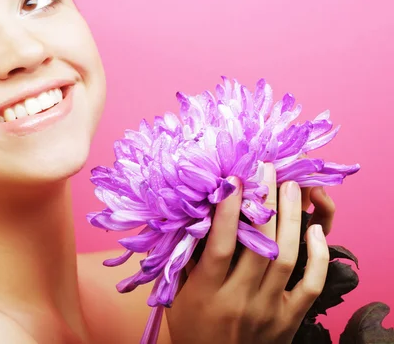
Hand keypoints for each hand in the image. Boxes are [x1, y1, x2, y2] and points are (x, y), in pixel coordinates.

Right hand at [166, 163, 329, 343]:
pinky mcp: (289, 319)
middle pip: (258, 244)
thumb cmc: (192, 330)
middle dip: (265, 201)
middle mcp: (239, 300)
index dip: (227, 209)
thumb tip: (194, 217)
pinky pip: (310, 285)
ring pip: (286, 257)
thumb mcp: (178, 296)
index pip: (219, 244)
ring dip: (291, 217)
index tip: (233, 179)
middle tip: (266, 169)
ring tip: (291, 186)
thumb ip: (187, 260)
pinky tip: (315, 230)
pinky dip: (318, 257)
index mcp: (206, 293)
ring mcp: (268, 310)